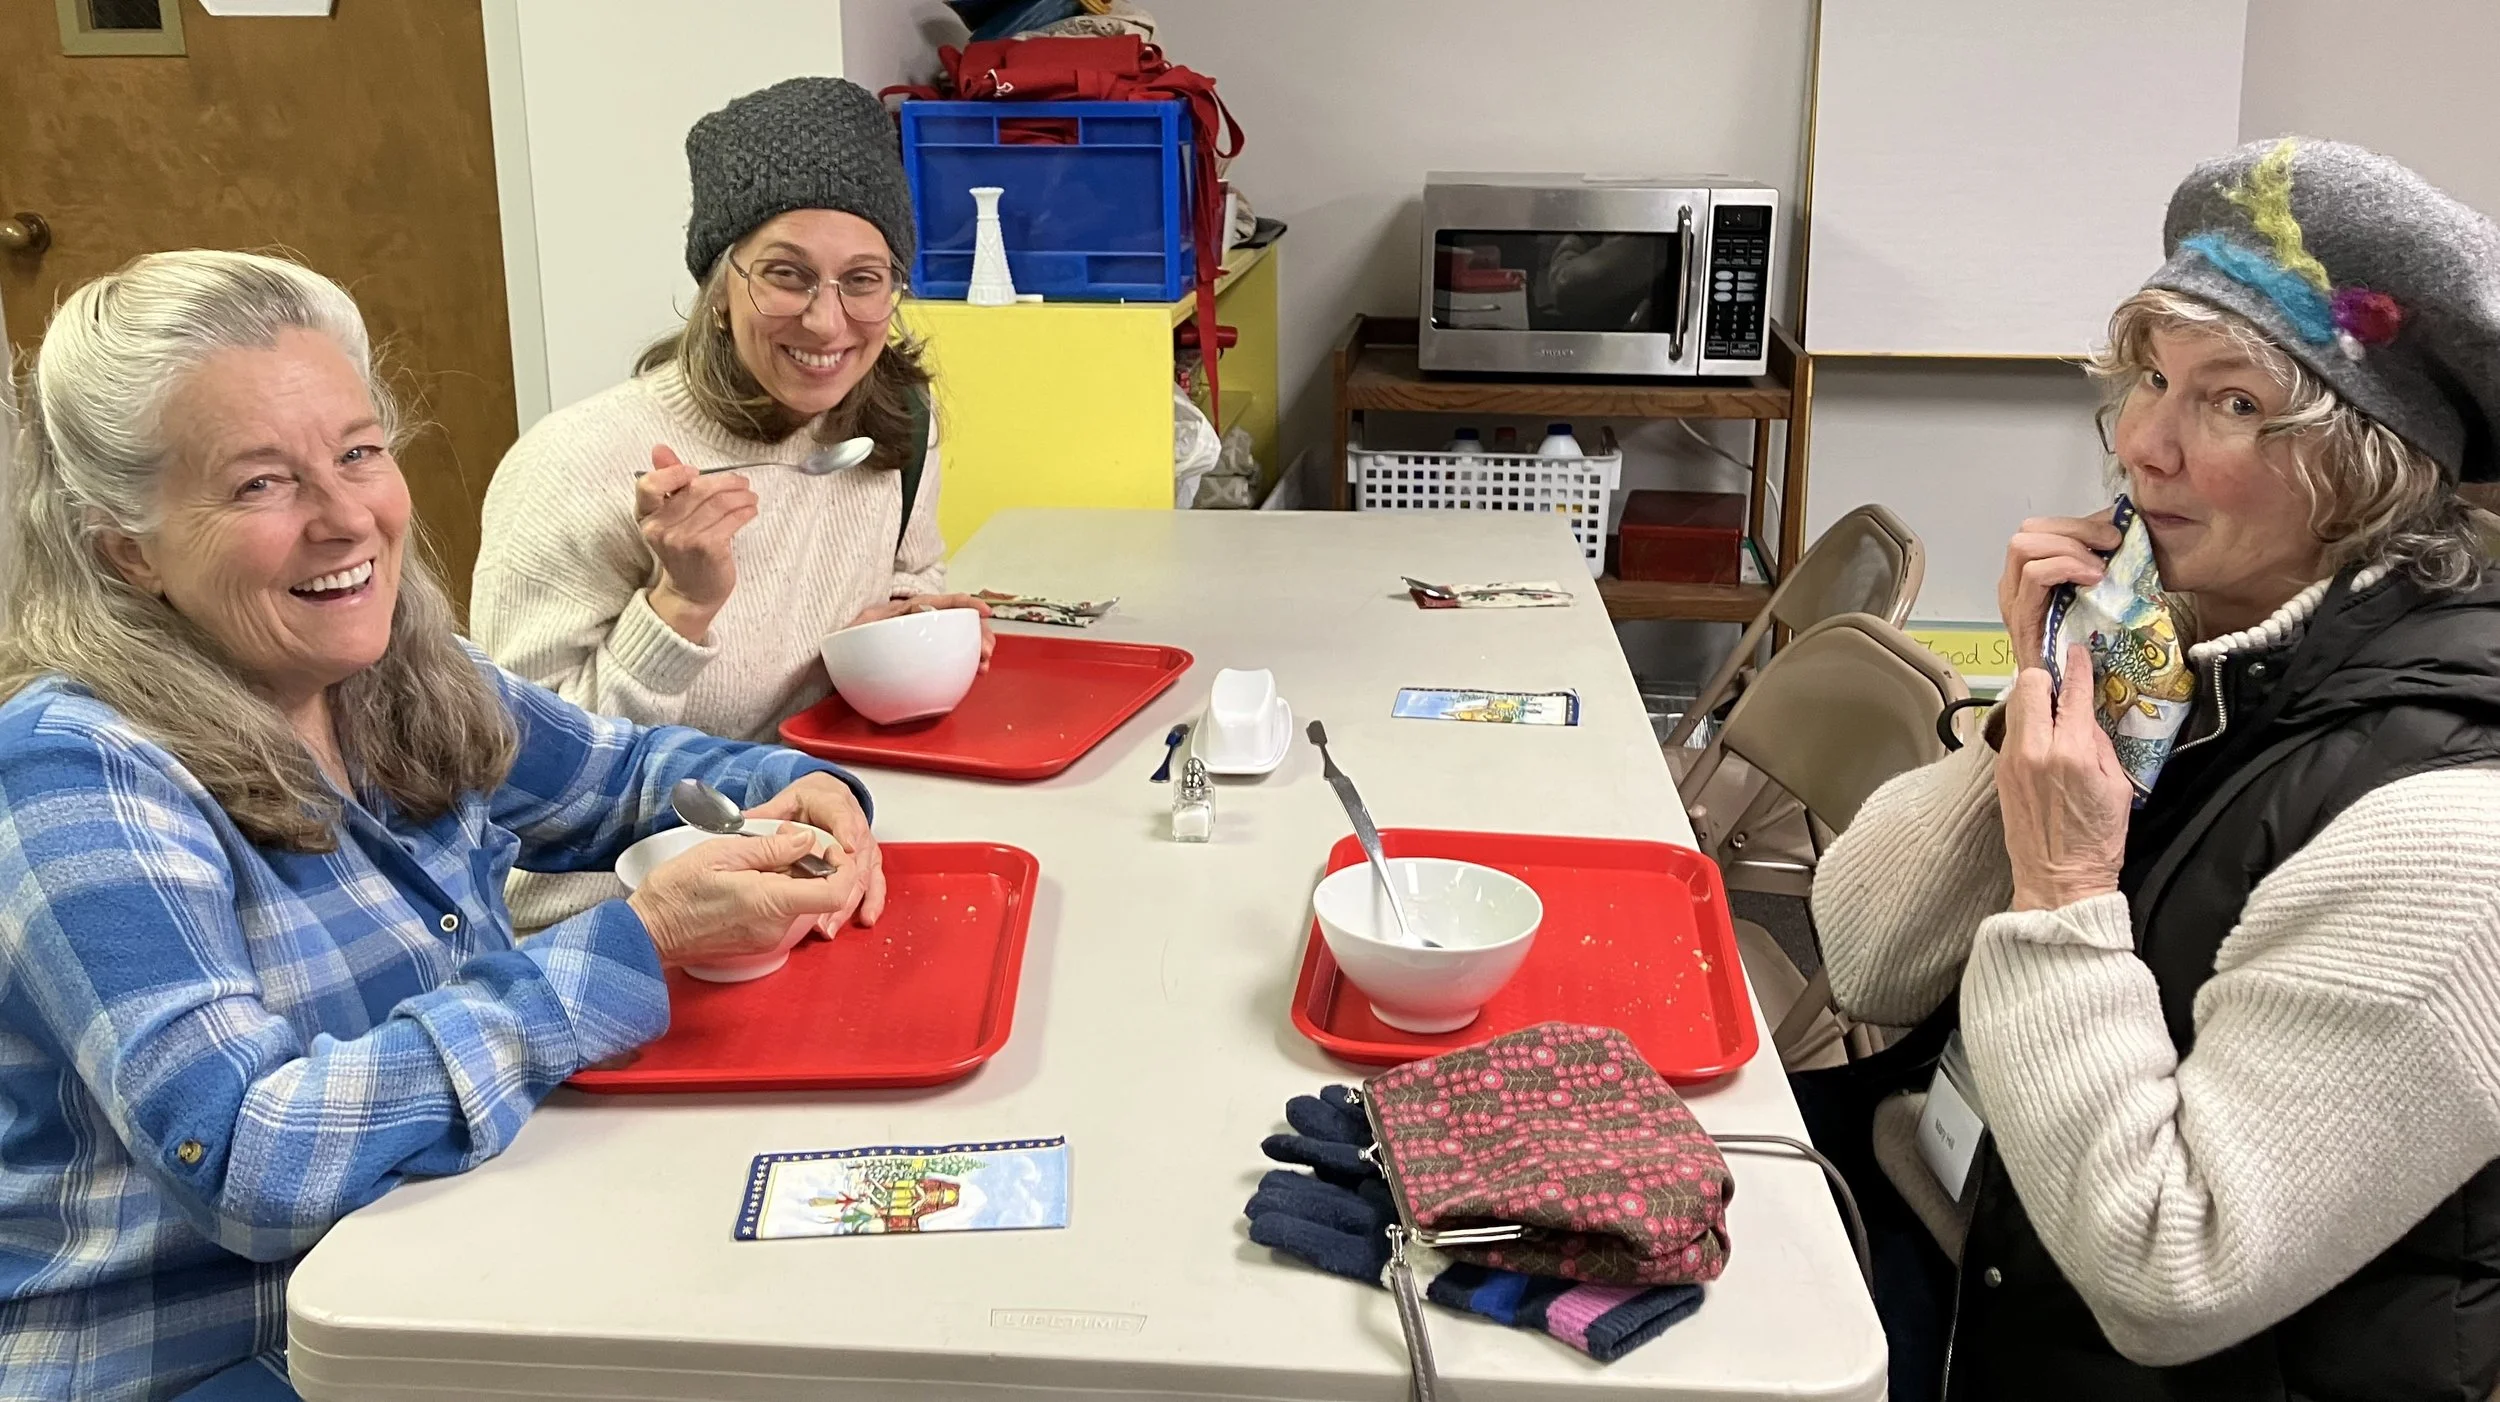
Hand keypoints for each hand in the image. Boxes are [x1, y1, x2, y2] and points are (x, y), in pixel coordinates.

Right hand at [626, 828, 864, 964]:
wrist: (648, 933)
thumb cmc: (675, 892)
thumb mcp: (720, 853)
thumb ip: (770, 848)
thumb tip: (806, 840)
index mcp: (769, 902)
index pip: (835, 892)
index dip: (841, 867)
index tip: (827, 847)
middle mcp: (775, 926)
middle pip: (819, 893)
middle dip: (811, 862)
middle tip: (781, 839)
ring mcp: (767, 938)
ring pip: (800, 900)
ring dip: (791, 875)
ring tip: (756, 857)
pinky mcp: (758, 941)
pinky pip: (782, 911)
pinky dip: (777, 890)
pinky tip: (749, 877)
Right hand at [637, 445, 758, 641]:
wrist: (690, 593)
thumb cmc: (682, 548)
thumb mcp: (669, 516)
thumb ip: (667, 481)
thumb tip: (660, 448)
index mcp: (646, 516)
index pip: (648, 486)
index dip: (673, 473)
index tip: (695, 472)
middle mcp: (660, 528)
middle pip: (696, 490)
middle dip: (725, 482)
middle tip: (742, 482)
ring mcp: (683, 539)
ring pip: (718, 502)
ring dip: (741, 495)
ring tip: (750, 496)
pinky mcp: (707, 549)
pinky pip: (731, 519)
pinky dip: (746, 511)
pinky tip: (751, 511)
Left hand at [744, 772, 885, 927]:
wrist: (829, 798)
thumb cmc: (808, 802)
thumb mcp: (785, 802)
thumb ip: (767, 813)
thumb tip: (742, 821)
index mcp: (833, 806)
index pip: (840, 816)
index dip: (844, 830)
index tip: (845, 845)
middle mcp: (855, 827)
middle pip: (854, 856)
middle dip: (841, 882)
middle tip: (822, 909)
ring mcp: (864, 847)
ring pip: (862, 875)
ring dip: (848, 902)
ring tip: (829, 925)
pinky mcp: (869, 862)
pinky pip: (875, 883)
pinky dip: (872, 902)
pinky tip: (865, 919)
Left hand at [846, 592, 997, 670]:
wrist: (854, 643)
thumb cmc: (857, 633)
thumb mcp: (858, 627)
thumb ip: (864, 627)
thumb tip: (868, 630)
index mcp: (913, 609)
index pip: (944, 601)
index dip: (967, 604)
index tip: (984, 612)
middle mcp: (928, 620)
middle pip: (963, 620)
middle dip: (981, 633)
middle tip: (986, 652)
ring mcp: (933, 635)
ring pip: (965, 636)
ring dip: (980, 648)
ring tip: (983, 666)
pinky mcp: (934, 650)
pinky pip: (957, 652)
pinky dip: (971, 661)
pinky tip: (976, 671)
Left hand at [1996, 644, 2131, 911]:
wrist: (2058, 879)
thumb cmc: (2096, 839)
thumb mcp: (2116, 786)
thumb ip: (2097, 742)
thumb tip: (2083, 714)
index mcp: (2070, 751)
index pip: (2070, 691)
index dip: (2076, 667)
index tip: (2077, 651)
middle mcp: (2034, 749)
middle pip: (2028, 685)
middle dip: (2045, 677)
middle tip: (2060, 681)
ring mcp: (2011, 760)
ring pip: (2015, 706)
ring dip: (2033, 700)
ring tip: (2051, 709)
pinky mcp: (2000, 773)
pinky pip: (2011, 732)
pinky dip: (2025, 725)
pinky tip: (2041, 736)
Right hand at [1997, 510, 2121, 662]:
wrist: (2066, 691)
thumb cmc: (2082, 644)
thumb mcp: (2091, 593)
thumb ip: (2096, 560)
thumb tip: (2119, 524)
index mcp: (2028, 573)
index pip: (2038, 528)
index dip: (2076, 523)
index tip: (2114, 534)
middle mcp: (2013, 583)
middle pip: (2027, 532)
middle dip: (2074, 531)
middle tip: (2110, 546)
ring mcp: (2013, 600)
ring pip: (2024, 547)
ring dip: (2070, 549)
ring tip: (2100, 569)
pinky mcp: (2021, 617)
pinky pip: (2034, 576)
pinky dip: (2065, 567)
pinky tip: (2093, 578)